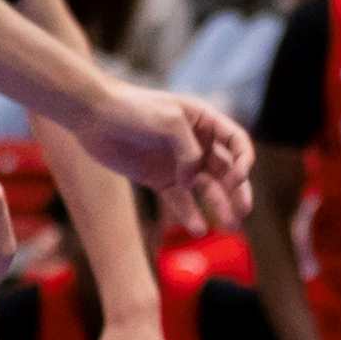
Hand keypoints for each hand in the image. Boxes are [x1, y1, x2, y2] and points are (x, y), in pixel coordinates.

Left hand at [86, 84, 256, 231]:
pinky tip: (198, 229)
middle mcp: (197, 143)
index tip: (235, 180)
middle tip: (245, 212)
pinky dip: (189, 214)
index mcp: (205, 121)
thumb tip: (192, 181)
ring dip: (220, 206)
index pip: (236, 143)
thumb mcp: (169, 120)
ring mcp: (178, 163)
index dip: (243, 162)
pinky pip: (179, 201)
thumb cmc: (134, 109)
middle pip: (227, 170)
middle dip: (239, 191)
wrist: (95, 118)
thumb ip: (189, 150)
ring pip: (207, 188)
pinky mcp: (160, 180)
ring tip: (231, 227)